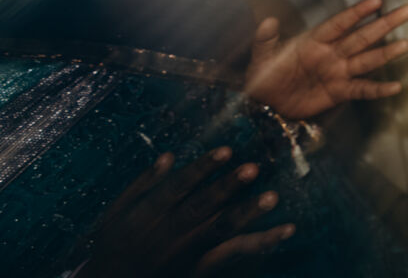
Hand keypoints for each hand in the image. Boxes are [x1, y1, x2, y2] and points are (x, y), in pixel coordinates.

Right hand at [74, 148, 293, 276]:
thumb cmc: (113, 246)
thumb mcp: (115, 214)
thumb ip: (142, 185)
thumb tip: (169, 156)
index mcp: (146, 216)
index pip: (175, 188)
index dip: (200, 169)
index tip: (226, 150)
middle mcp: (168, 233)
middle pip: (200, 208)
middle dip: (226, 188)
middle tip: (253, 168)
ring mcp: (185, 252)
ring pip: (220, 231)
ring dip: (247, 214)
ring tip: (273, 197)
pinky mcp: (199, 268)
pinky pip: (233, 254)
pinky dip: (260, 243)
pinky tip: (285, 230)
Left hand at [244, 0, 407, 120]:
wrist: (265, 105)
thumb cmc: (263, 77)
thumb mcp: (261, 57)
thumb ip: (266, 39)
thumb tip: (267, 20)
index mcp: (315, 40)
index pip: (340, 23)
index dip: (358, 12)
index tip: (377, 1)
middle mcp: (332, 53)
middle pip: (362, 36)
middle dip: (385, 23)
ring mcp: (338, 72)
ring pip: (367, 60)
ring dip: (386, 53)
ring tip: (406, 44)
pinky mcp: (339, 92)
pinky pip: (362, 89)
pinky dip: (378, 89)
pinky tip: (395, 87)